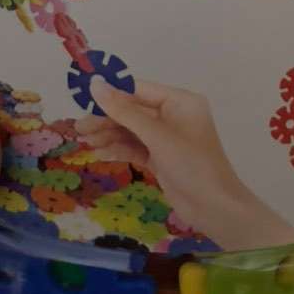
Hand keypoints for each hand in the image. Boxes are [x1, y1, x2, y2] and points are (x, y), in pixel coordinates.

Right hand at [76, 78, 293, 250]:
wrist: (214, 208)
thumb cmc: (190, 163)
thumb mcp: (156, 135)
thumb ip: (124, 111)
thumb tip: (95, 85)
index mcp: (179, 101)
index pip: (139, 90)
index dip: (112, 93)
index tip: (83, 96)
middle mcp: (174, 116)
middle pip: (133, 112)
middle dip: (107, 119)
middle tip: (79, 127)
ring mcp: (167, 138)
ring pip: (132, 131)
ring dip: (110, 135)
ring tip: (85, 141)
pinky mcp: (162, 158)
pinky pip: (136, 148)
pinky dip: (120, 150)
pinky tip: (100, 154)